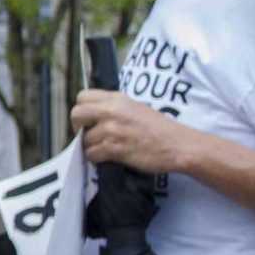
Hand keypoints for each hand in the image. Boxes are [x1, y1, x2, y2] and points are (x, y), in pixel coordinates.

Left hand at [71, 89, 198, 175]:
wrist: (178, 145)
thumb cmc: (159, 129)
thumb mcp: (135, 108)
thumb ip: (113, 108)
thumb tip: (91, 116)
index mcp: (117, 98)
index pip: (82, 96)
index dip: (82, 109)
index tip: (88, 120)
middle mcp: (112, 111)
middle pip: (76, 114)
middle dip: (78, 127)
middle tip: (89, 135)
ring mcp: (112, 129)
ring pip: (84, 139)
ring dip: (91, 146)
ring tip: (106, 149)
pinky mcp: (114, 148)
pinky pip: (91, 154)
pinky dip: (96, 158)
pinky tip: (108, 157)